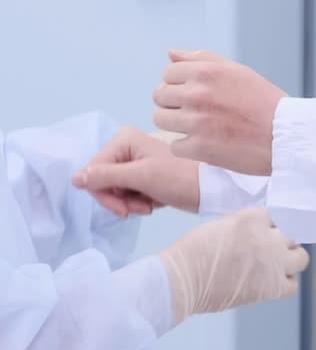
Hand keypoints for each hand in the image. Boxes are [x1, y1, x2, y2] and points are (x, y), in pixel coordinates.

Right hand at [72, 127, 199, 216]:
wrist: (207, 189)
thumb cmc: (178, 178)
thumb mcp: (141, 177)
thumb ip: (107, 177)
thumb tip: (74, 178)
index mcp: (123, 140)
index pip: (94, 171)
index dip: (104, 195)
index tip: (124, 209)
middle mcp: (125, 148)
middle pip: (102, 182)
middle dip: (119, 200)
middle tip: (139, 208)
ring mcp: (132, 162)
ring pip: (113, 191)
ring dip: (128, 204)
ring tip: (148, 205)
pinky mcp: (140, 175)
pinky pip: (125, 194)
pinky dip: (135, 203)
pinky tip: (151, 203)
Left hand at [153, 50, 286, 174]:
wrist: (285, 137)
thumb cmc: (262, 102)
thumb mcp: (237, 71)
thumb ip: (201, 59)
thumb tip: (170, 54)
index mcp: (206, 71)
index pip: (168, 74)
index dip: (178, 84)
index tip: (194, 94)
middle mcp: (197, 93)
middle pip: (159, 96)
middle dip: (173, 103)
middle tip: (196, 112)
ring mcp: (196, 122)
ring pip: (161, 120)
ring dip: (176, 125)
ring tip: (198, 128)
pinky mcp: (198, 148)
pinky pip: (175, 146)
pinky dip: (187, 147)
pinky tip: (206, 144)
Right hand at [160, 208, 309, 320]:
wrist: (185, 279)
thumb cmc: (195, 251)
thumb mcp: (223, 224)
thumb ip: (246, 226)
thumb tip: (258, 234)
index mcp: (253, 217)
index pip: (276, 216)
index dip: (270, 226)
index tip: (264, 233)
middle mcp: (269, 237)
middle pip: (292, 234)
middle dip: (283, 240)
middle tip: (270, 249)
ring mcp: (273, 262)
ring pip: (301, 257)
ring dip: (290, 259)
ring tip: (275, 265)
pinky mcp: (272, 287)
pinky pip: (292, 285)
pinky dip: (285, 283)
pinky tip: (272, 282)